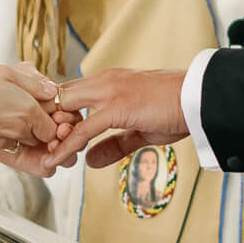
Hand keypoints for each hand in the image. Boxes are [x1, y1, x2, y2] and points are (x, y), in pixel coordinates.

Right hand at [0, 65, 65, 158]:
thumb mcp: (3, 72)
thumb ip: (33, 82)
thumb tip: (53, 91)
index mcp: (27, 112)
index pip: (59, 127)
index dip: (60, 119)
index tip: (55, 108)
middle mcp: (19, 132)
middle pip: (48, 141)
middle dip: (53, 132)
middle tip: (50, 118)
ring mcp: (5, 144)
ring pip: (34, 151)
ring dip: (38, 143)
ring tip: (35, 127)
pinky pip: (18, 158)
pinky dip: (24, 153)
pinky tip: (22, 140)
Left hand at [49, 69, 189, 169]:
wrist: (200, 98)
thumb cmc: (176, 110)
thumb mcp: (140, 131)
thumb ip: (113, 144)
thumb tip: (90, 160)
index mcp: (109, 82)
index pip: (70, 93)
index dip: (58, 115)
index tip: (53, 136)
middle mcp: (104, 81)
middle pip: (59, 96)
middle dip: (48, 120)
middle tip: (43, 145)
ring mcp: (109, 91)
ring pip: (65, 108)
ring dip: (53, 133)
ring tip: (45, 155)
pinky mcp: (117, 107)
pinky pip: (83, 129)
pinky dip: (67, 145)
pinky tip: (56, 159)